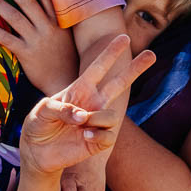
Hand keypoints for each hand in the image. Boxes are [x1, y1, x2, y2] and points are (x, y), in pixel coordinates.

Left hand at [0, 0, 77, 93]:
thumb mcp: (65, 33)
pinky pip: (8, 39)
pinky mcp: (27, 54)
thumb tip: (39, 0)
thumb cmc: (64, 56)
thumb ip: (55, 17)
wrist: (65, 82)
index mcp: (59, 20)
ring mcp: (37, 40)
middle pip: (27, 1)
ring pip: (16, 18)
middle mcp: (48, 27)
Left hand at [19, 36, 153, 182]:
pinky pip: (109, 135)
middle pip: (119, 83)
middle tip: (152, 54)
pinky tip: (84, 136)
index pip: (98, 67)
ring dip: (97, 119)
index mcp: (78, 89)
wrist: (37, 152)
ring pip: (112, 115)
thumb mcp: (41, 110)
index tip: (124, 38)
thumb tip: (84, 116)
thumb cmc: (37, 125)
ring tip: (81, 125)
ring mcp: (97, 121)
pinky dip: (98, 134)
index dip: (110, 53)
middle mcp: (92, 103)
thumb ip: (61, 108)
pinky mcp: (99, 140)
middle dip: (135, 69)